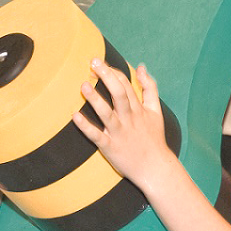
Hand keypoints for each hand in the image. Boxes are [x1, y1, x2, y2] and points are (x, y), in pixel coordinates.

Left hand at [73, 60, 177, 186]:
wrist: (156, 168)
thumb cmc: (154, 138)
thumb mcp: (156, 110)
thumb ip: (150, 87)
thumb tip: (140, 66)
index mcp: (138, 109)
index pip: (126, 84)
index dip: (112, 72)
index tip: (99, 63)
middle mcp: (129, 118)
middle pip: (119, 93)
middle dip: (106, 76)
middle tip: (93, 62)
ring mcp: (119, 133)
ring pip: (107, 113)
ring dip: (95, 99)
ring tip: (83, 85)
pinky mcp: (110, 147)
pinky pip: (97, 136)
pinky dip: (86, 127)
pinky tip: (75, 116)